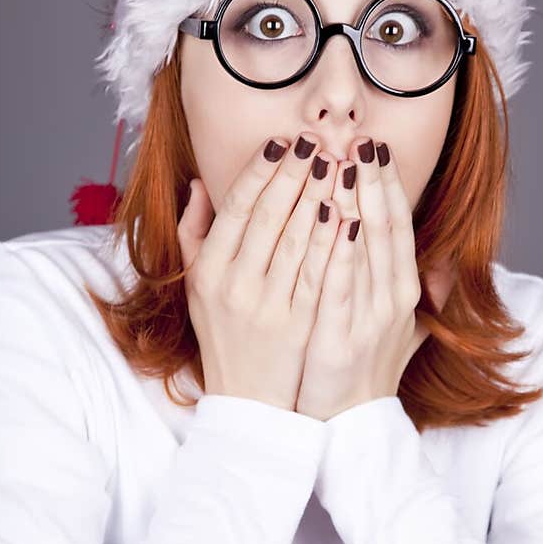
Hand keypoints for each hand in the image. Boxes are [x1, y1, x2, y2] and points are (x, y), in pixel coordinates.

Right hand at [177, 135, 339, 410]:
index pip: (235, 208)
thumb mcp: (197, 287)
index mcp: (208, 272)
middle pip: (267, 216)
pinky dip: (332, 240)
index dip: (259, 171)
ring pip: (296, 239)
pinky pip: (318, 273)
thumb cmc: (225, 336)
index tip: (281, 142)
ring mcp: (267, 307)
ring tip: (337, 162)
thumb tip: (198, 185)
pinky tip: (347, 211)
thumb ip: (195, 234)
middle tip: (317, 140)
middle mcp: (234, 286)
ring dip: (318, 195)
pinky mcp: (299, 325)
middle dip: (294, 173)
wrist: (250, 403)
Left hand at [295, 138, 455, 421]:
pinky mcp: (343, 336)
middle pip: (385, 227)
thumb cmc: (370, 372)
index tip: (374, 148)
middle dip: (371, 180)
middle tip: (357, 137)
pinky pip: (340, 283)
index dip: (387, 185)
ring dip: (353, 202)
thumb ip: (424, 296)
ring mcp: (371, 317)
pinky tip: (329, 217)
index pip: (398, 225)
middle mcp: (394, 298)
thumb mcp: (405, 331)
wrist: (353, 427)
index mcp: (405, 290)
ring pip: (364, 247)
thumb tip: (445, 268)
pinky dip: (337, 249)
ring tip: (340, 162)